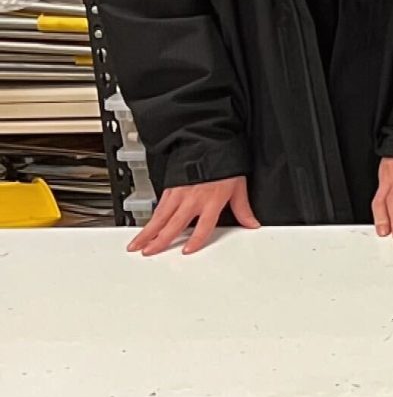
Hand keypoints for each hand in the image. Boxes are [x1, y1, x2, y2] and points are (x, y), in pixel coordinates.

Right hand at [129, 175, 258, 256]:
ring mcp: (179, 193)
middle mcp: (193, 199)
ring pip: (160, 217)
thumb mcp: (238, 187)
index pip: (203, 226)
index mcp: (212, 201)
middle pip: (174, 224)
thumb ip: (243, 209)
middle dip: (160, 240)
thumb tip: (252, 224)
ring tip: (137, 245)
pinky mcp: (170, 188)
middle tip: (149, 252)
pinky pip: (158, 206)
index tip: (187, 250)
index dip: (196, 240)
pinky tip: (144, 227)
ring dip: (148, 232)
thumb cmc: (225, 164)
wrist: (209, 143)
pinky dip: (150, 218)